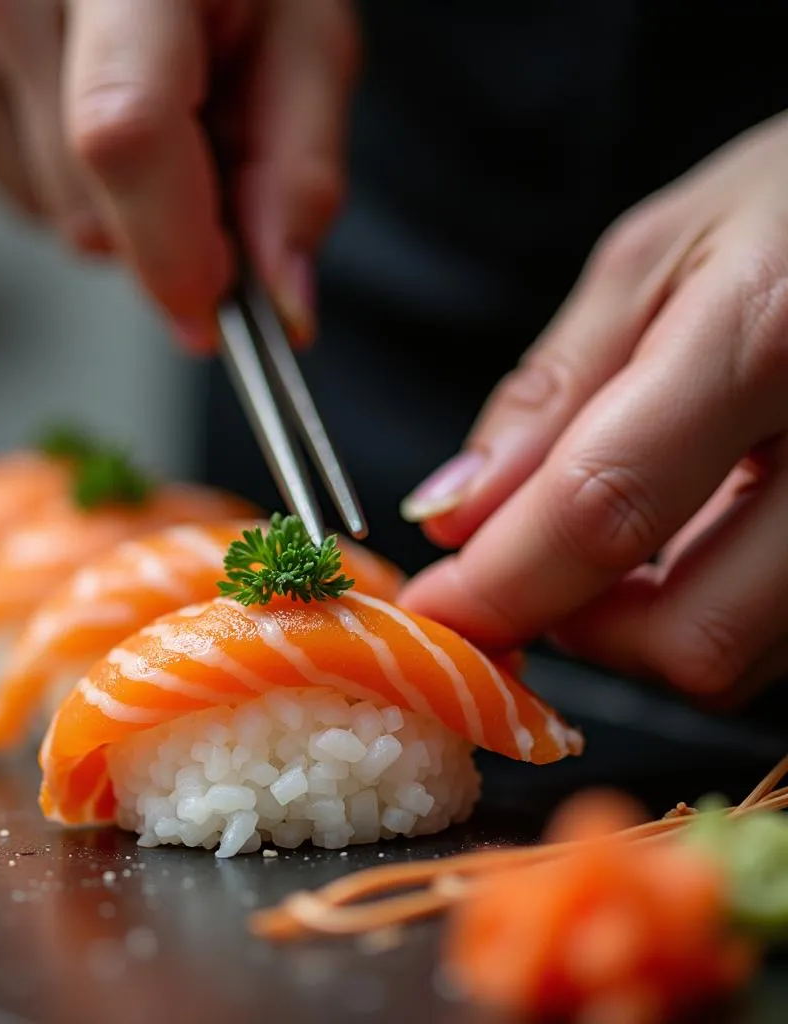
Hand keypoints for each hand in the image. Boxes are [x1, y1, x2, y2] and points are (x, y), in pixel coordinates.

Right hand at [0, 0, 356, 349]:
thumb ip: (298, 172)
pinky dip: (71, 189)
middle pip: (88, 208)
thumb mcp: (304, 46)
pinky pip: (20, 202)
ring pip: (56, 221)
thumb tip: (280, 299)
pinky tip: (86, 113)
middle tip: (204, 156)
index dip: (171, 245)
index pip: (124, 130)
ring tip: (147, 110)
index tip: (210, 305)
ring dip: (119, 208)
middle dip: (166, 228)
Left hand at [398, 112, 787, 706]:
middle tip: (533, 567)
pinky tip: (697, 540)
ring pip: (745, 659)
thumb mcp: (650, 266)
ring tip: (624, 535)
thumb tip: (451, 518)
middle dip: (578, 627)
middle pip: (690, 638)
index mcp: (767, 338)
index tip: (437, 608)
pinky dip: (711, 613)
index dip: (496, 586)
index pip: (601, 511)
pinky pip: (786, 639)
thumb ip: (547, 400)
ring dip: (644, 628)